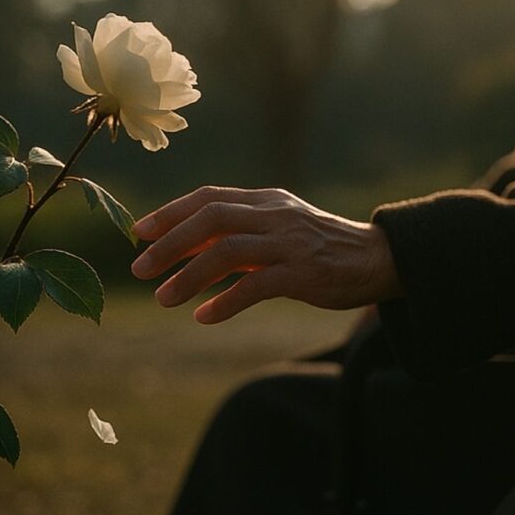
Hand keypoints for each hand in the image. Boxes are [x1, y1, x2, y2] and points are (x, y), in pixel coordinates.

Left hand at [130, 186, 402, 323]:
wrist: (376, 258)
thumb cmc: (318, 246)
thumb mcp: (276, 230)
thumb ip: (236, 234)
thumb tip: (183, 247)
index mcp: (265, 200)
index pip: (209, 197)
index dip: (170, 213)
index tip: (137, 232)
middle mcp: (275, 215)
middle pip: (212, 219)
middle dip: (170, 243)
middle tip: (139, 268)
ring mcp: (289, 243)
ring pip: (229, 251)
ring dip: (190, 275)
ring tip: (163, 298)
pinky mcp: (303, 272)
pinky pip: (256, 285)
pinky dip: (225, 302)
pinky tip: (204, 317)